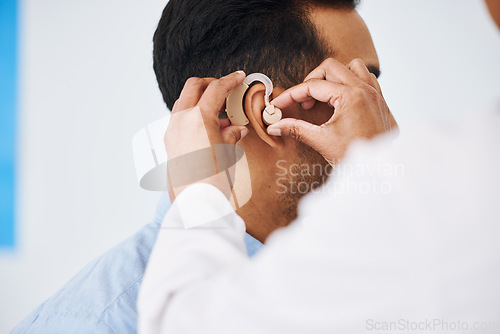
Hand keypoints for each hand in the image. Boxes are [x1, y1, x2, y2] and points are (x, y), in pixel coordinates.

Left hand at [165, 71, 248, 200]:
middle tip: (226, 90)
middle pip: (194, 86)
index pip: (216, 88)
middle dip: (211, 83)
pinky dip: (194, 115)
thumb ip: (231, 134)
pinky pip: (180, 118)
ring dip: (201, 100)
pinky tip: (209, 128)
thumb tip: (236, 128)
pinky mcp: (169, 142)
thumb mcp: (229, 152)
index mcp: (199, 117)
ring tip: (221, 113)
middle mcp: (181, 119)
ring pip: (184, 101)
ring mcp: (172, 130)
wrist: (196, 203)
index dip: (230, 80)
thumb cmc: (214, 180)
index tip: (239, 77)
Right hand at [268, 58, 397, 164]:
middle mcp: (364, 90)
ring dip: (334, 77)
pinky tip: (341, 98)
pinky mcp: (379, 100)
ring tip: (323, 96)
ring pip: (351, 67)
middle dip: (311, 81)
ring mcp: (375, 93)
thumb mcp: (321, 141)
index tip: (279, 104)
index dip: (292, 94)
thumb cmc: (354, 157)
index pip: (313, 86)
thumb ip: (296, 129)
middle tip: (303, 102)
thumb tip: (275, 126)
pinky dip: (351, 81)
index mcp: (350, 97)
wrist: (379, 171)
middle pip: (330, 68)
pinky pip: (366, 77)